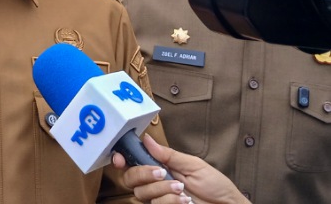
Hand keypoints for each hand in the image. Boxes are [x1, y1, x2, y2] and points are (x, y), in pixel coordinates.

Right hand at [111, 134, 249, 203]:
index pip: (132, 163)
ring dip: (162, 189)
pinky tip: (184, 201)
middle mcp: (155, 183)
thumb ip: (168, 154)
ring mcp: (159, 199)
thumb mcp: (193, 164)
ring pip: (142, 193)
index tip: (120, 158)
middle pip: (130, 179)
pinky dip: (170, 201)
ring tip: (182, 189)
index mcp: (159, 167)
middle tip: (162, 172)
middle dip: (143, 173)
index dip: (121, 159)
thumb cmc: (215, 185)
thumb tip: (146, 139)